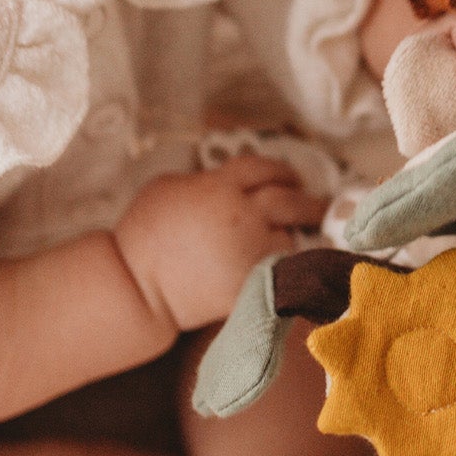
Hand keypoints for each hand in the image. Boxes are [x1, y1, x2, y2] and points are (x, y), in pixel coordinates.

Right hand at [114, 155, 326, 332]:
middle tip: (318, 205)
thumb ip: (203, 179)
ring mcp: (252, 251)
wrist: (138, 287)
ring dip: (290, 237)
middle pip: (291, 200)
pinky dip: (284, 268)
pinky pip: (281, 272)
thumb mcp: (167, 186)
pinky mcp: (253, 284)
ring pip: (289, 238)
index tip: (291, 177)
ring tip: (291, 238)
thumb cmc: (144, 233)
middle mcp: (245, 215)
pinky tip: (285, 267)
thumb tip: (224, 180)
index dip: (281, 170)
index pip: (265, 169)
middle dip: (308, 201)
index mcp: (221, 186)